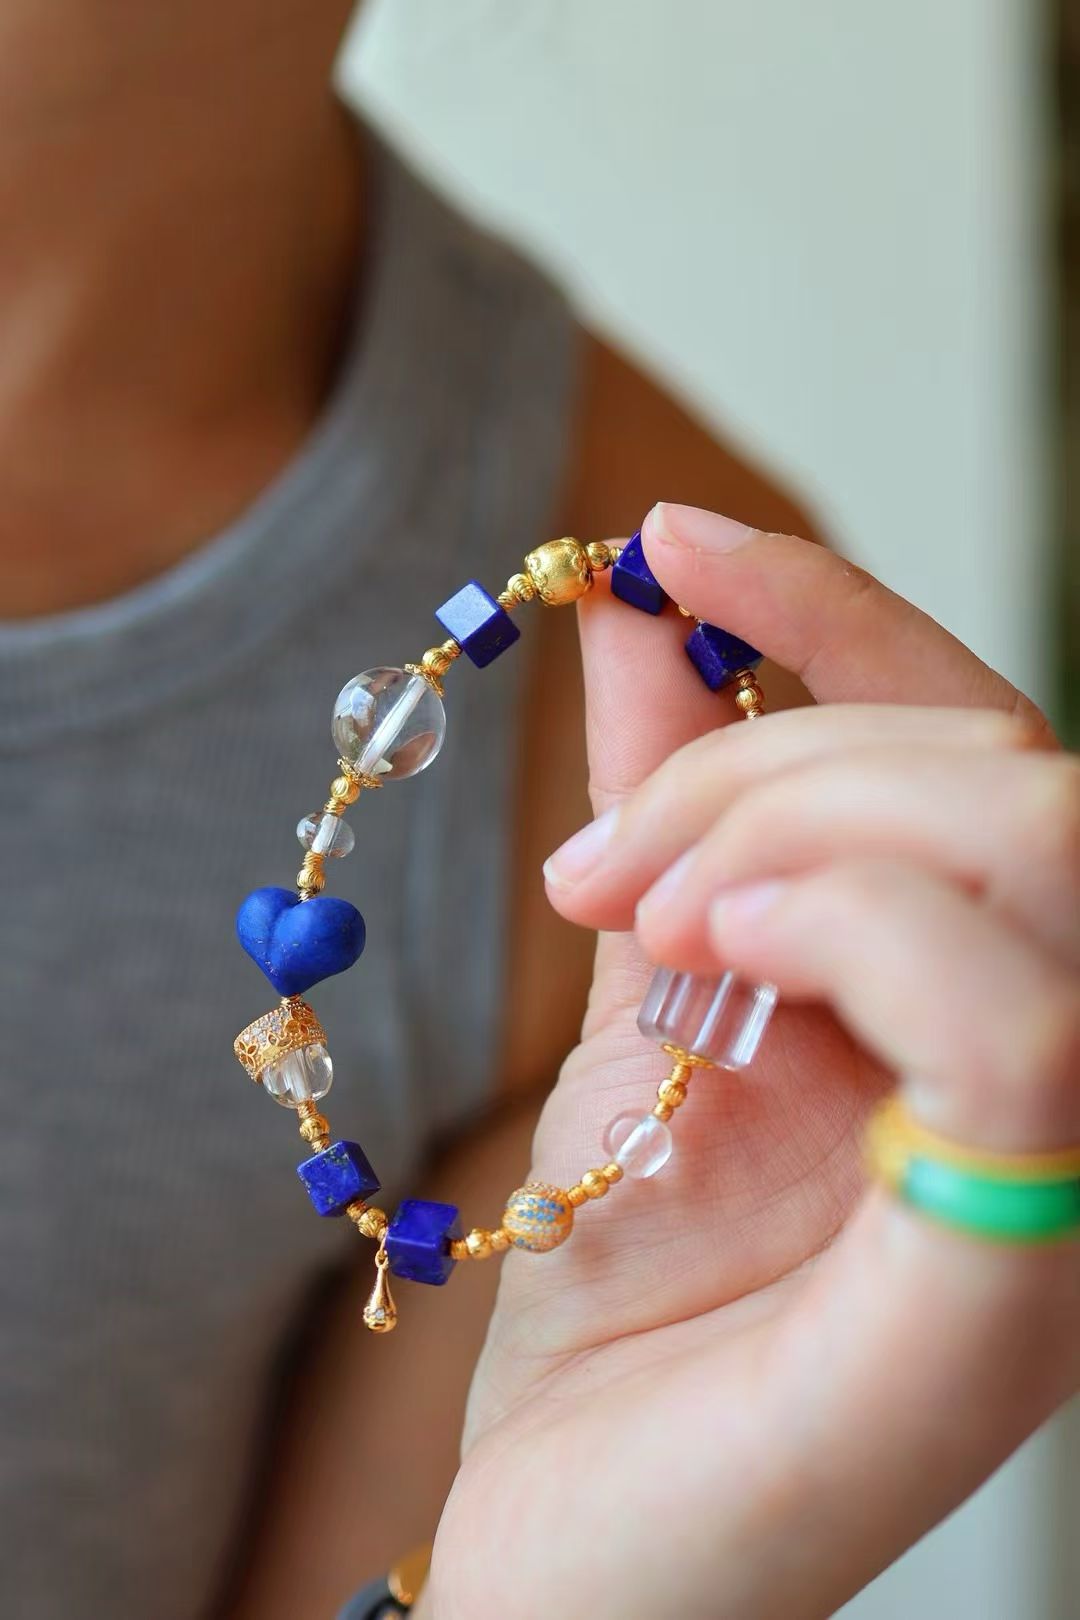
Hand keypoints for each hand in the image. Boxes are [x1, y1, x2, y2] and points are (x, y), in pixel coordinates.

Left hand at [422, 506, 1078, 1619]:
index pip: (985, 740)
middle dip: (776, 754)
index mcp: (985, 1003)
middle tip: (603, 858)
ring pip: (1041, 852)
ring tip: (642, 908)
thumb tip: (643, 619)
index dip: (839, 612)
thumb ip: (672, 814)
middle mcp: (1071, 1074)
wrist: (570, 1538)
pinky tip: (713, 950)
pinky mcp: (1016, 1296)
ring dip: (806, 817)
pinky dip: (861, 925)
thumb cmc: (621, 1287)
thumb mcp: (643, 1002)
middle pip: (1012, 775)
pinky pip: (1020, 1029)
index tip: (666, 541)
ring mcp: (1066, 1189)